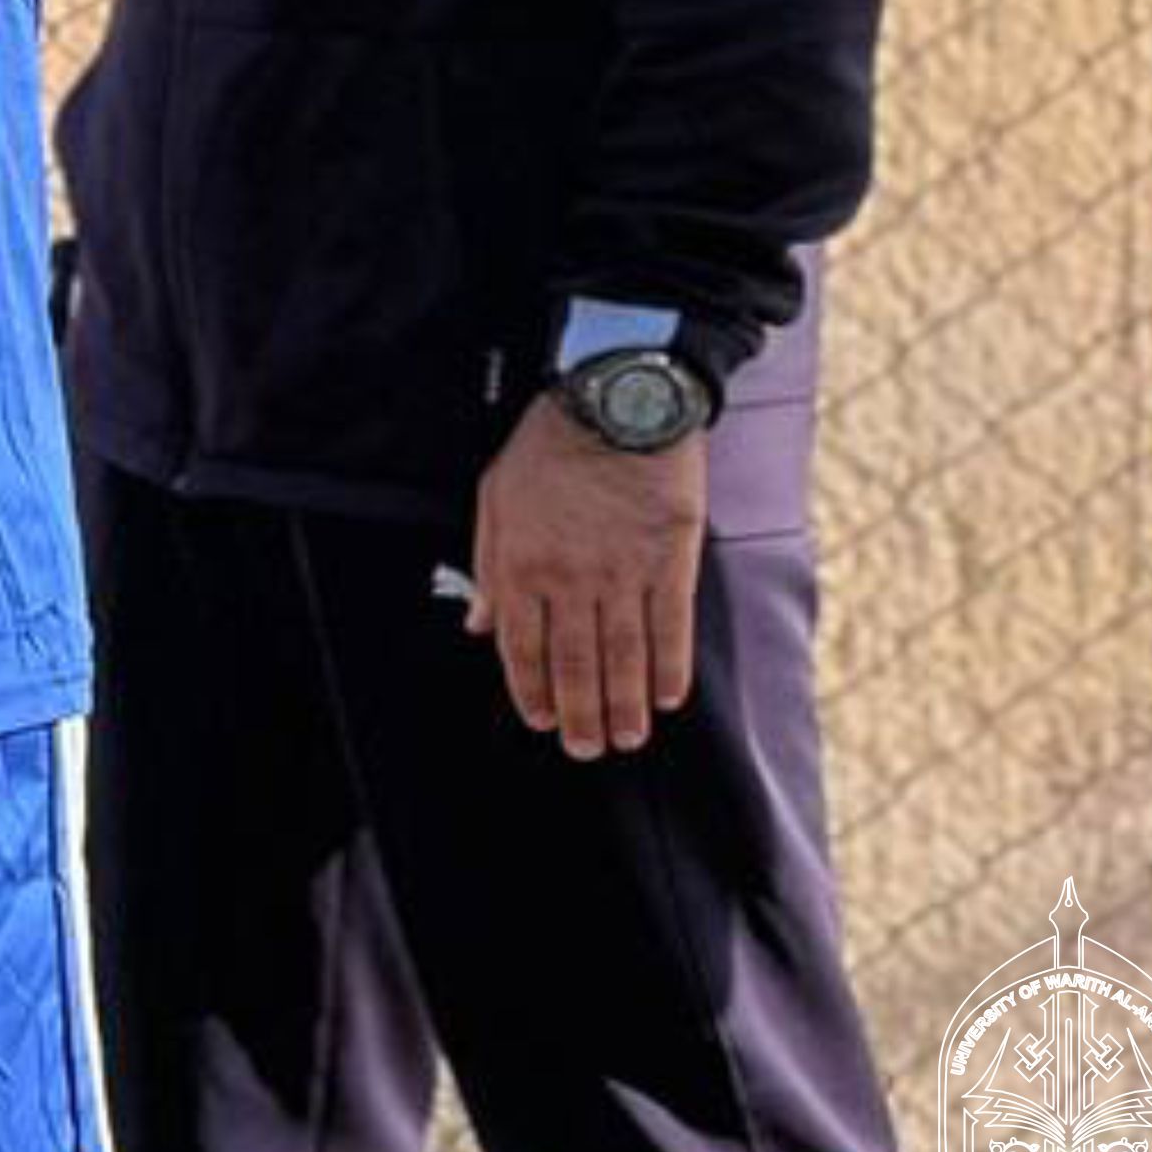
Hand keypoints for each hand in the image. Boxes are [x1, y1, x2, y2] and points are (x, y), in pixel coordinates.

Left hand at [462, 393, 706, 757]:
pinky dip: (669, 670)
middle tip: (588, 750)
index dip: (532, 691)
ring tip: (626, 739)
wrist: (616, 402)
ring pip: (623, 658)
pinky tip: (666, 699)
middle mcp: (570, 579)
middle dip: (581, 715)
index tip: (543, 721)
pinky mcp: (672, 564)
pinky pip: (670, 631)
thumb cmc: (548, 448)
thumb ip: (488, 566)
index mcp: (521, 564)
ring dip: (624, 706)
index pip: (522, 647)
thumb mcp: (495, 499)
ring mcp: (624, 575)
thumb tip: (480, 624)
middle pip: (575, 664)